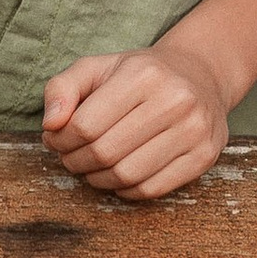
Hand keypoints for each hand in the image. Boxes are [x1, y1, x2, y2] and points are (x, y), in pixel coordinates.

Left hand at [42, 40, 232, 197]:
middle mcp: (175, 100)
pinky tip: (119, 176)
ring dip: (98, 179)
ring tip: (92, 167)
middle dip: (76, 161)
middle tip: (71, 156)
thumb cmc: (140, 74)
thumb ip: (62, 88)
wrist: (202, 74)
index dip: (61, 140)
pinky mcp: (205, 156)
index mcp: (143, 75)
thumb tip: (51, 125)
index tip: (57, 139)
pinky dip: (126, 190)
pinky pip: (152, 189)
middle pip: (104, 153)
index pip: (85, 125)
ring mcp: (195, 130)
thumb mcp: (97, 67)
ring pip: (127, 175)